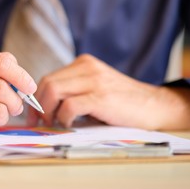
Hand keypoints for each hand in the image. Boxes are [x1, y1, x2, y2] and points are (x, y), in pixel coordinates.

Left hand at [27, 54, 189, 129]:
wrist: (155, 106)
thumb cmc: (121, 102)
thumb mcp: (94, 88)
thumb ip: (73, 92)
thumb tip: (44, 109)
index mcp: (83, 64)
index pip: (48, 78)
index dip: (36, 98)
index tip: (34, 115)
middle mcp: (87, 67)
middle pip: (47, 83)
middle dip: (37, 106)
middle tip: (38, 123)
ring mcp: (94, 80)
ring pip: (53, 90)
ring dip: (47, 111)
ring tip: (53, 124)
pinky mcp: (101, 97)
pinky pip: (69, 105)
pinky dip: (63, 118)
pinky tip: (69, 124)